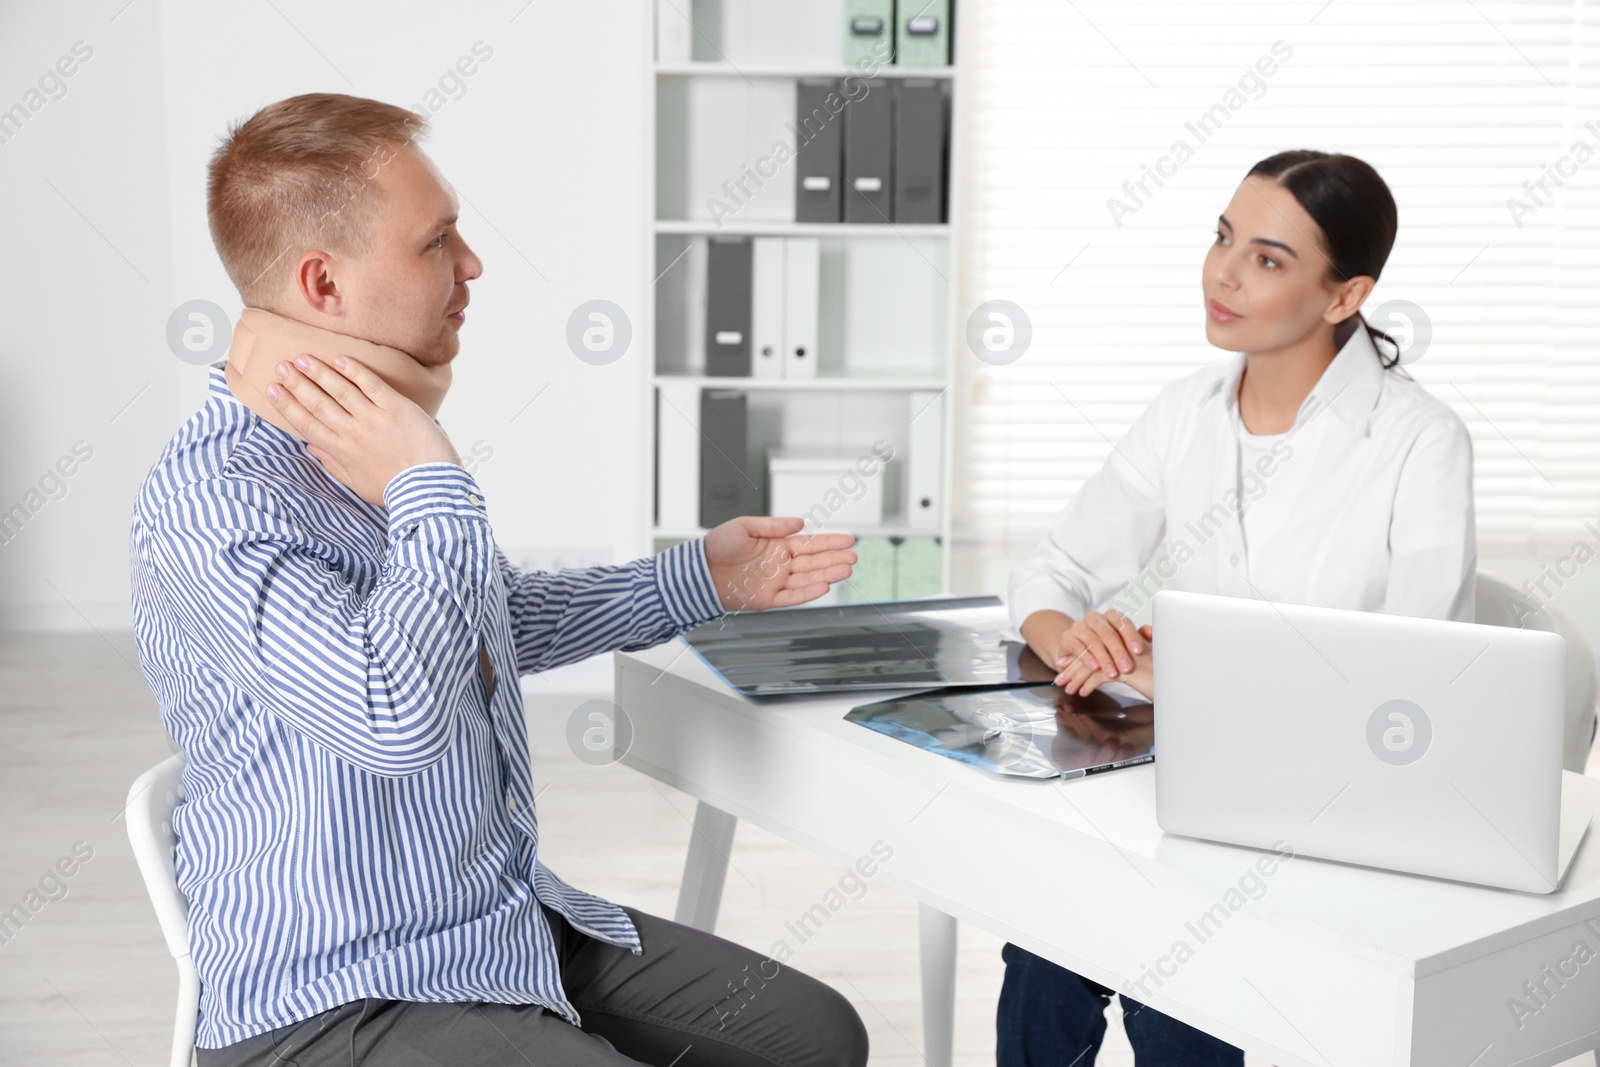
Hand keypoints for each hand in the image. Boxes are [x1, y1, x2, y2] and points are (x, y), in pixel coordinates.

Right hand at [265, 354, 460, 507]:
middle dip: (296, 384)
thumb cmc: (397, 490)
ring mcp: (374, 418)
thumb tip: (311, 449)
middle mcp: (353, 432)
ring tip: (302, 358)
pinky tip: (341, 359)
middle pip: (318, 403)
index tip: (271, 389)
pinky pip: (372, 385)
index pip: (306, 424)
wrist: (429, 487)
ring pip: (340, 390)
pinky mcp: (396, 408)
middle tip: (281, 366)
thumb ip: (333, 466)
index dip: (287, 405)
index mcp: (341, 452)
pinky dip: (356, 371)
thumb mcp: (359, 485)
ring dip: (319, 373)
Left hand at [704, 517, 856, 610]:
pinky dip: (808, 593)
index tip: (848, 540)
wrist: (698, 571)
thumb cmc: (717, 546)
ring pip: (808, 579)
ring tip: (847, 569)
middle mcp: (780, 565)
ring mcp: (775, 582)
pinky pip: (792, 597)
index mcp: (777, 546)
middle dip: (834, 558)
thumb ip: (773, 525)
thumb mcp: (744, 526)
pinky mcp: (768, 599)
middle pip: (813, 562)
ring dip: (827, 574)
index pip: (809, 544)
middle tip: (854, 556)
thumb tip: (799, 522)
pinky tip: (824, 586)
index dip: (829, 542)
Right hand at [1059, 624, 1153, 698]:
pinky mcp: (1067, 638)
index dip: (1131, 636)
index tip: (1138, 650)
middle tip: (1127, 668)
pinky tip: (1095, 668)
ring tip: (1113, 673)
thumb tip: (1150, 631)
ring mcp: (1079, 627)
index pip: (1122, 622)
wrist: (1078, 652)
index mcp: (1111, 616)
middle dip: (1118, 652)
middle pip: (1107, 632)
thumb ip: (1140, 637)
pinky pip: (1077, 647)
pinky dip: (1086, 658)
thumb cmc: (1107, 649)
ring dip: (1104, 659)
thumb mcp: (1125, 644)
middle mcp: (1094, 618)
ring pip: (1093, 640)